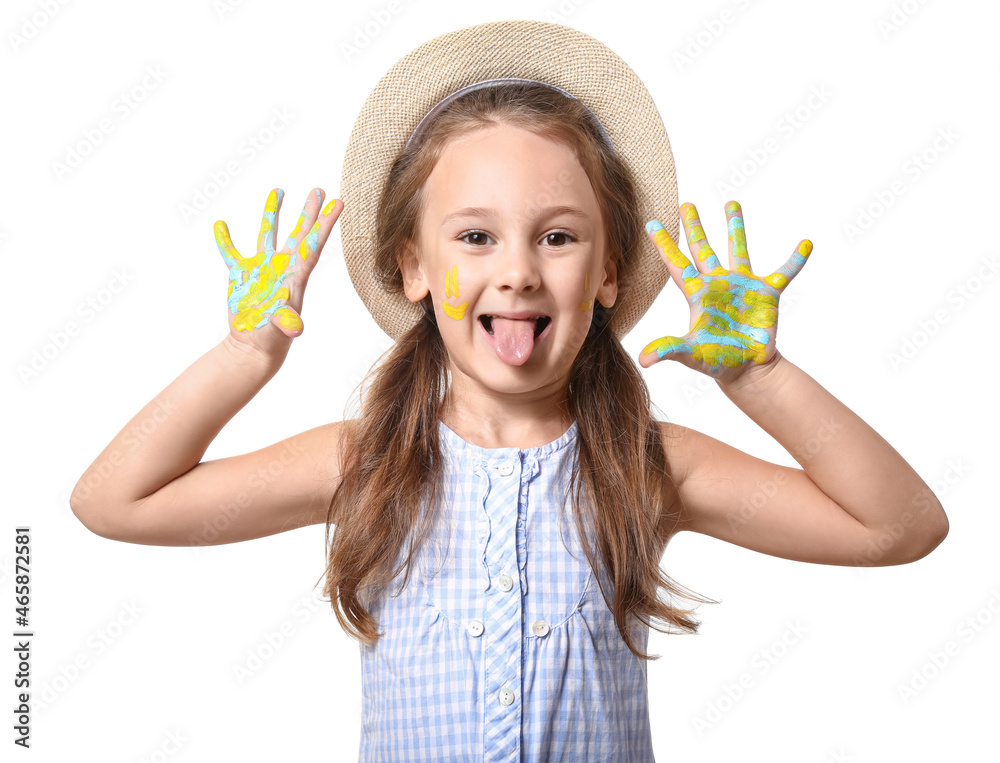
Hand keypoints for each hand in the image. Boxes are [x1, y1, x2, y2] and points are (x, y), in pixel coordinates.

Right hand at [214, 188, 341, 358]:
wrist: (252, 347)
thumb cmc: (271, 339)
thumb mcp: (281, 329)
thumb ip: (287, 323)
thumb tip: (296, 330)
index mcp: (295, 276)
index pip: (314, 244)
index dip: (326, 223)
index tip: (339, 202)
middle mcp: (281, 268)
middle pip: (298, 234)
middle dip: (308, 212)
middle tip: (317, 190)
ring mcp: (262, 270)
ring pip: (268, 235)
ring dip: (272, 213)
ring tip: (278, 190)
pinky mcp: (242, 276)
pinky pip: (232, 253)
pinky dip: (225, 240)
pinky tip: (221, 224)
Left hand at [639, 201, 810, 384]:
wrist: (747, 371)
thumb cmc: (717, 362)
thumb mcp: (690, 353)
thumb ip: (668, 349)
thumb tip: (643, 359)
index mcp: (698, 294)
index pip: (677, 264)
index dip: (664, 244)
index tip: (651, 223)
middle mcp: (718, 284)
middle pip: (703, 249)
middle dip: (695, 227)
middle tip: (686, 204)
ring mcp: (742, 286)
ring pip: (738, 249)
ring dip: (735, 227)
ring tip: (731, 202)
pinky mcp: (767, 294)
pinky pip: (784, 272)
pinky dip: (796, 260)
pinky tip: (806, 243)